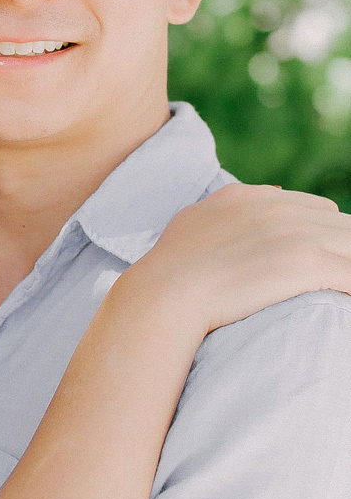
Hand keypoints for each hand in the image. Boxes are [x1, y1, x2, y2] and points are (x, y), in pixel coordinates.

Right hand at [134, 183, 350, 333]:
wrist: (167, 292)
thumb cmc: (171, 266)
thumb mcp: (195, 220)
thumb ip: (224, 207)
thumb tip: (257, 198)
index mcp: (251, 197)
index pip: (316, 209)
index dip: (324, 237)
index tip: (320, 261)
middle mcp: (278, 208)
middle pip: (342, 226)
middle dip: (345, 252)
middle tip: (338, 275)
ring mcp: (295, 233)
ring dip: (350, 268)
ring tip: (345, 288)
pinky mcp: (307, 263)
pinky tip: (349, 301)